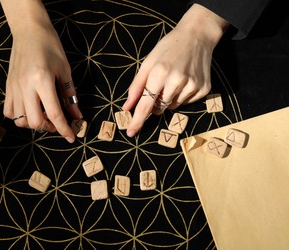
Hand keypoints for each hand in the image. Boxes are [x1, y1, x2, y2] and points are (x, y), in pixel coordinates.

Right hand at [1, 0, 82, 142]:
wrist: (29, 31)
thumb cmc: (50, 47)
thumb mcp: (65, 70)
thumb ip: (70, 96)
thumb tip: (77, 116)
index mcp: (42, 80)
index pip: (54, 113)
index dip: (64, 129)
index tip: (71, 137)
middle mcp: (25, 86)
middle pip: (35, 121)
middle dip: (48, 127)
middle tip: (57, 122)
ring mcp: (14, 87)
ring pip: (20, 120)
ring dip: (34, 123)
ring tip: (43, 115)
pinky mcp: (7, 87)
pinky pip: (9, 112)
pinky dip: (19, 117)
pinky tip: (29, 110)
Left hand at [122, 4, 228, 136]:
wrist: (197, 36)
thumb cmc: (167, 49)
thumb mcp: (147, 64)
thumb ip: (136, 87)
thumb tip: (126, 108)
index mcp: (159, 74)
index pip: (145, 105)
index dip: (137, 120)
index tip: (131, 133)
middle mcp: (177, 81)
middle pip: (159, 108)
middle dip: (155, 102)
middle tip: (159, 85)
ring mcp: (192, 86)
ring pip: (172, 107)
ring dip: (169, 98)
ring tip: (174, 79)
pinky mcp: (204, 89)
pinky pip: (186, 103)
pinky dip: (182, 96)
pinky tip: (185, 80)